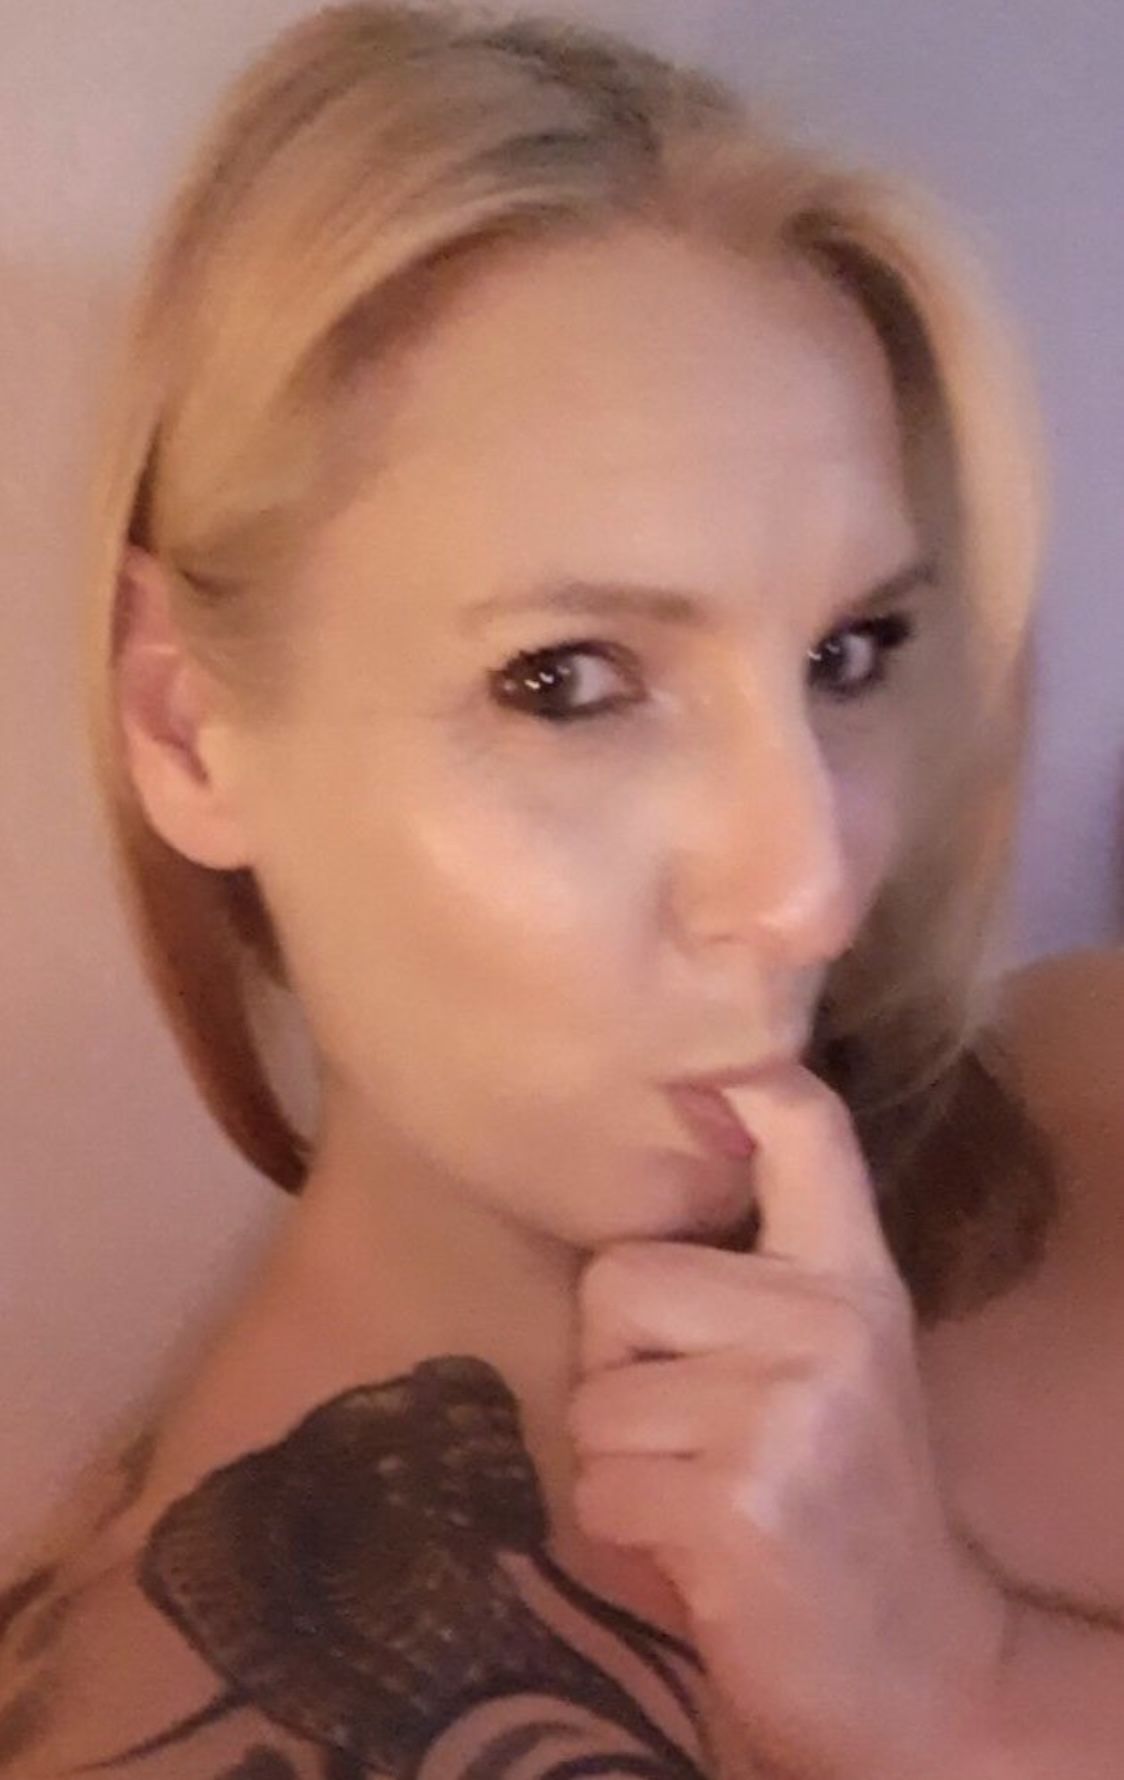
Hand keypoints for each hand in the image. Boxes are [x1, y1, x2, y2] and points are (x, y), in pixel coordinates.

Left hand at [567, 1064, 1011, 1779]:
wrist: (910, 1656)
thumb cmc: (844, 1486)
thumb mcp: (836, 1348)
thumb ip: (775, 1254)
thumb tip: (705, 1104)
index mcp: (851, 1275)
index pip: (808, 1133)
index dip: (750, 1086)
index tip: (716, 1080)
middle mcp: (825, 1322)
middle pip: (617, 1283)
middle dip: (623, 1366)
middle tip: (696, 1425)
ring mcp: (782, 1411)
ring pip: (594, 1398)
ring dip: (623, 1461)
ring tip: (700, 1488)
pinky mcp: (734, 1502)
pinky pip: (599, 1486)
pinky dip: (626, 1529)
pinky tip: (697, 1545)